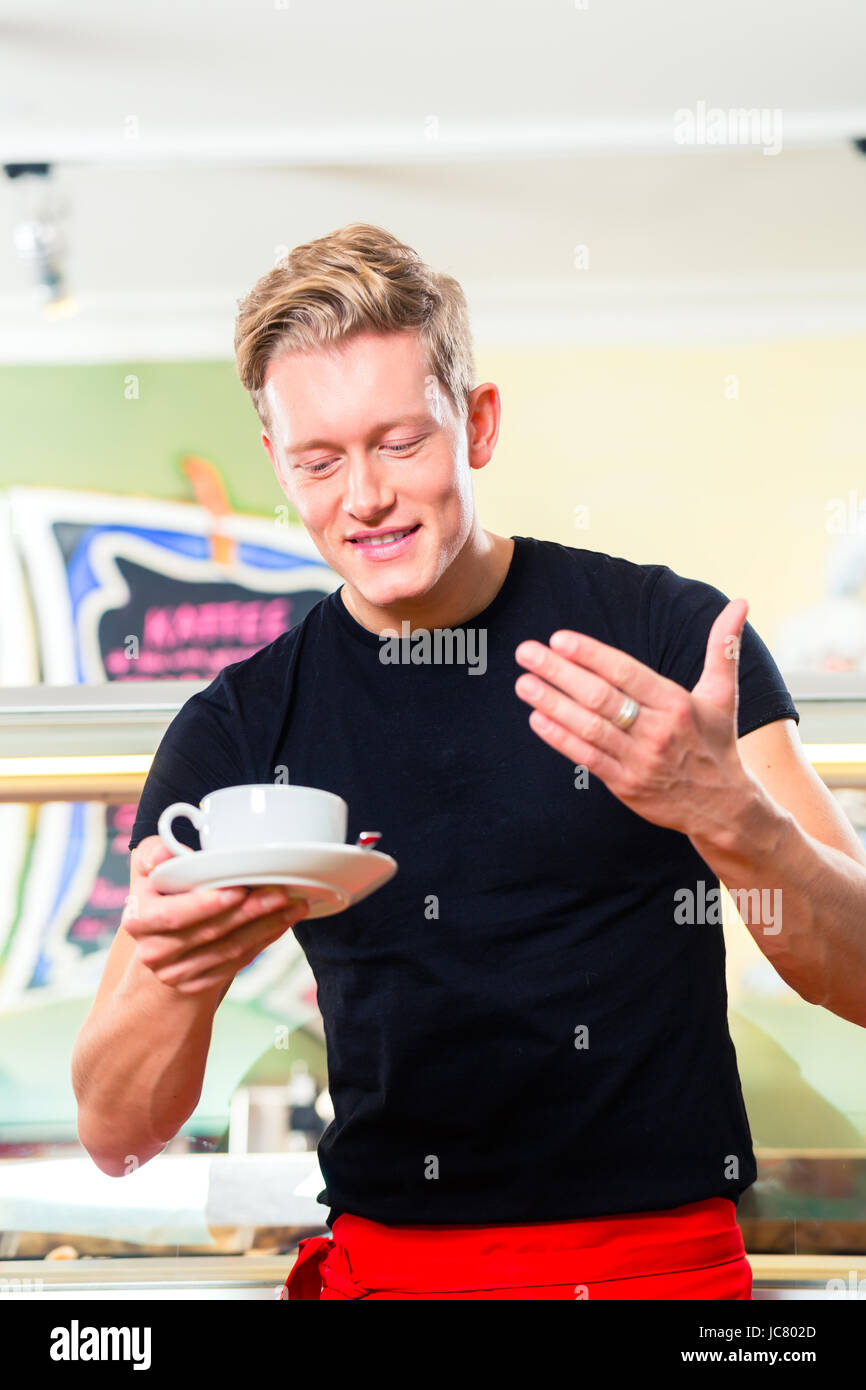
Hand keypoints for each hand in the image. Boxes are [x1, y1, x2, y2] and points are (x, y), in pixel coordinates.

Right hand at [122, 836, 308, 995]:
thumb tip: (162, 856)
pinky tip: (281, 923)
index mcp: (139, 918)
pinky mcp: (197, 984)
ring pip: (229, 949)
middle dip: (249, 912)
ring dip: (266, 926)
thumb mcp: (152, 865)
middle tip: (280, 892)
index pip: (173, 916)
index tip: (239, 890)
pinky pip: (237, 962)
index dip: (206, 905)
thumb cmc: (163, 889)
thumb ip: (154, 853)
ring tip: (293, 905)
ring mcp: (175, 973)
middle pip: (210, 933)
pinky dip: (263, 941)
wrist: (161, 936)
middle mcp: (153, 951)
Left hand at [514, 598, 753, 844]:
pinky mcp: (625, 785)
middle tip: (526, 652)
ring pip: (589, 727)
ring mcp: (639, 760)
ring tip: (523, 682)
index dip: (591, 655)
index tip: (559, 639)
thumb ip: (723, 648)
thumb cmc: (717, 744)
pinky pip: (587, 758)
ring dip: (552, 703)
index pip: (626, 673)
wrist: (723, 808)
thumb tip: (740, 604)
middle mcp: (657, 731)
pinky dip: (560, 738)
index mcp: (677, 704)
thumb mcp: (723, 695)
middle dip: (559, 672)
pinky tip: (536, 719)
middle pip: (601, 697)